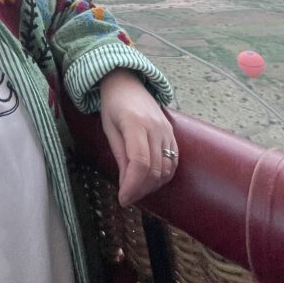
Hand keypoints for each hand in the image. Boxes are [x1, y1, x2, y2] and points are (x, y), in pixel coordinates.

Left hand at [99, 68, 177, 206]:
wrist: (127, 82)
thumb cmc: (113, 105)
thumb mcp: (109, 129)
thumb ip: (120, 157)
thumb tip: (126, 186)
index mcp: (135, 124)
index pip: (139, 162)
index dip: (132, 185)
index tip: (123, 199)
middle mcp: (155, 127)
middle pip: (154, 169)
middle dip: (141, 189)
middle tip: (127, 197)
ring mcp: (166, 130)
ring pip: (167, 168)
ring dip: (153, 185)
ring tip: (137, 189)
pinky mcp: (172, 133)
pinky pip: (174, 160)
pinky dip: (164, 175)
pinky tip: (151, 179)